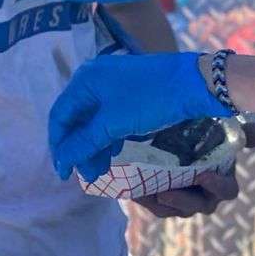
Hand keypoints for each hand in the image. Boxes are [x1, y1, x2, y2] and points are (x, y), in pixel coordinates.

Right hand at [47, 53, 231, 182]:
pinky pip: (110, 118)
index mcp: (85, 80)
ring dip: (94, 147)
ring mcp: (113, 85)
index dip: (59, 146)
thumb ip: (85, 142)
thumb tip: (62, 160)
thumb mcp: (114, 123)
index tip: (64, 173)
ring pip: (94, 121)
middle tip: (87, 175)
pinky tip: (113, 154)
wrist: (195, 84)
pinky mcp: (130, 93)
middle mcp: (94, 79)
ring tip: (100, 170)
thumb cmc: (150, 100)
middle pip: (76, 119)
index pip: (59, 116)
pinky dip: (109, 138)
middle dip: (79, 149)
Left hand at [129, 120, 254, 217]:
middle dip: (186, 200)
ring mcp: (184, 202)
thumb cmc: (196, 137)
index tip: (204, 175)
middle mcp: (205, 195)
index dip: (218, 185)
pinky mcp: (163, 205)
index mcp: (222, 179)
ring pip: (179, 210)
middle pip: (202, 206)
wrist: (161, 139)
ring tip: (154, 191)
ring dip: (168, 203)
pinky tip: (140, 191)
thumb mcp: (215, 129)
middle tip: (169, 191)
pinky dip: (150, 200)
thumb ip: (239, 133)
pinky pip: (159, 210)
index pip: (227, 190)